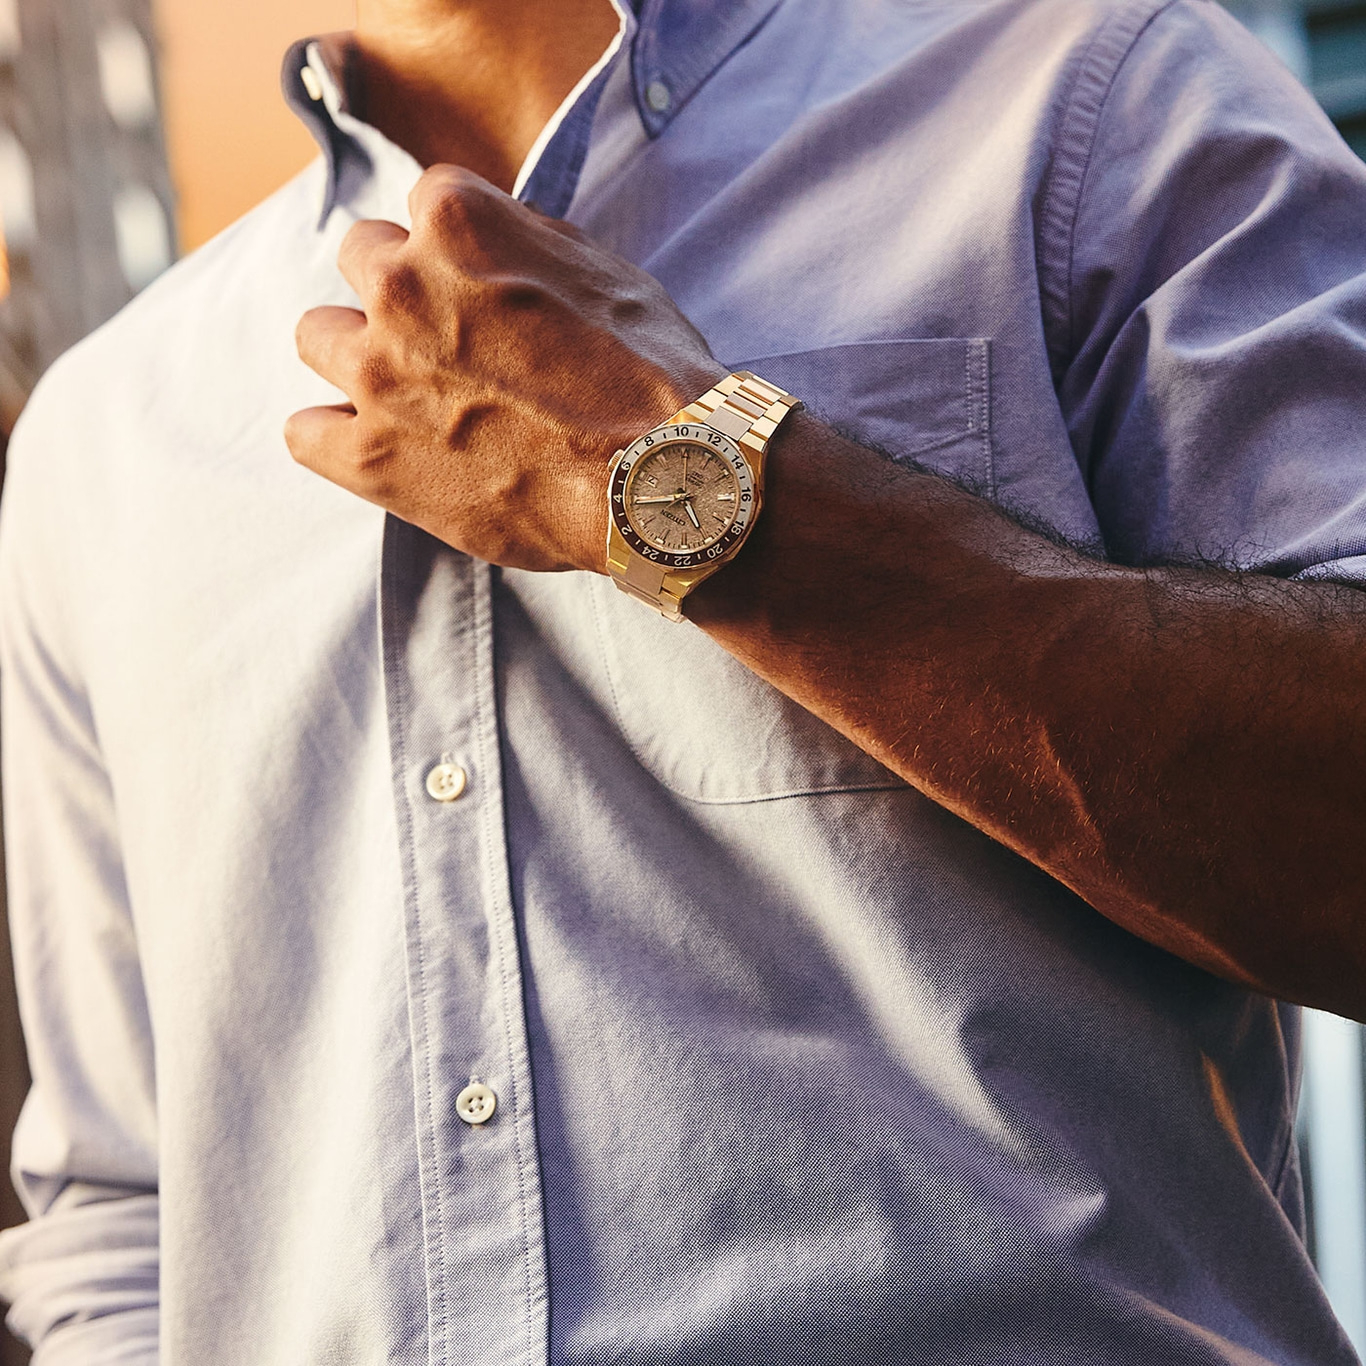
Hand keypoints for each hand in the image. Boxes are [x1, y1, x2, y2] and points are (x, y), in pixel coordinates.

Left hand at [286, 165, 724, 572]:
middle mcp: (400, 284)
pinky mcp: (370, 457)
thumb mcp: (599, 269)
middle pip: (362, 263)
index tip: (488, 292)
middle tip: (454, 343)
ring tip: (414, 394)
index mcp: (455, 220)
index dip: (460, 254)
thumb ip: (521, 240)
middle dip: (402, 295)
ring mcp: (377, 373)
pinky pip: (304, 431)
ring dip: (359, 355)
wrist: (661, 481)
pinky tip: (381, 446)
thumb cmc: (648, 376)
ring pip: (318, 336)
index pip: (422, 208)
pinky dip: (337, 436)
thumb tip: (487, 239)